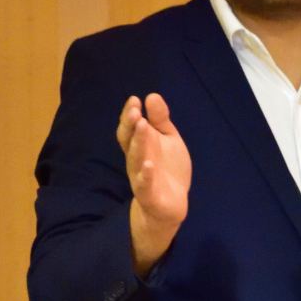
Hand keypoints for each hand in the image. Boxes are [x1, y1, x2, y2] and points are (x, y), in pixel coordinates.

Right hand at [116, 93, 191, 273]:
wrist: (172, 205)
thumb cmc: (167, 168)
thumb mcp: (167, 139)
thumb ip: (160, 119)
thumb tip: (152, 95)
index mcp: (139, 145)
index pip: (129, 128)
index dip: (129, 115)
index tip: (135, 100)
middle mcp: (136, 160)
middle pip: (129, 141)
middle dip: (130, 126)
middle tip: (135, 112)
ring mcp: (141, 178)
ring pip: (136, 160)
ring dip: (138, 143)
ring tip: (143, 126)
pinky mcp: (150, 196)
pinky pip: (144, 186)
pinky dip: (145, 176)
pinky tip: (149, 165)